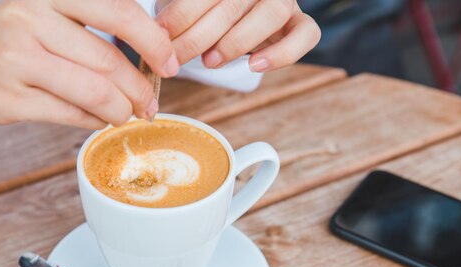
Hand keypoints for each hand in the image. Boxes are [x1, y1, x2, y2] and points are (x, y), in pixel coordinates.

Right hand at [0, 0, 178, 128]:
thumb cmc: (12, 33)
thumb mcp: (47, 9)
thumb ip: (93, 21)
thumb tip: (152, 52)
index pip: (118, 12)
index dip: (153, 42)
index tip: (170, 63)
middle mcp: (28, 19)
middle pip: (109, 61)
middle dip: (140, 88)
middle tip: (148, 102)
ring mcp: (16, 61)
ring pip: (93, 93)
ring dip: (121, 110)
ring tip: (128, 114)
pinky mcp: (9, 99)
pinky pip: (70, 115)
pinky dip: (94, 120)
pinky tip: (99, 119)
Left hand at [156, 0, 319, 71]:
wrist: (237, 11)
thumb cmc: (205, 8)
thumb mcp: (188, 3)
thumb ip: (176, 9)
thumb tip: (154, 28)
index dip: (182, 13)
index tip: (161, 34)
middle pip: (234, 4)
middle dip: (199, 35)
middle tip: (176, 56)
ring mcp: (285, 0)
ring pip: (272, 14)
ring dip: (236, 42)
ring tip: (210, 62)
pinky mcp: (300, 23)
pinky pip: (306, 36)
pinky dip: (281, 54)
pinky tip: (253, 66)